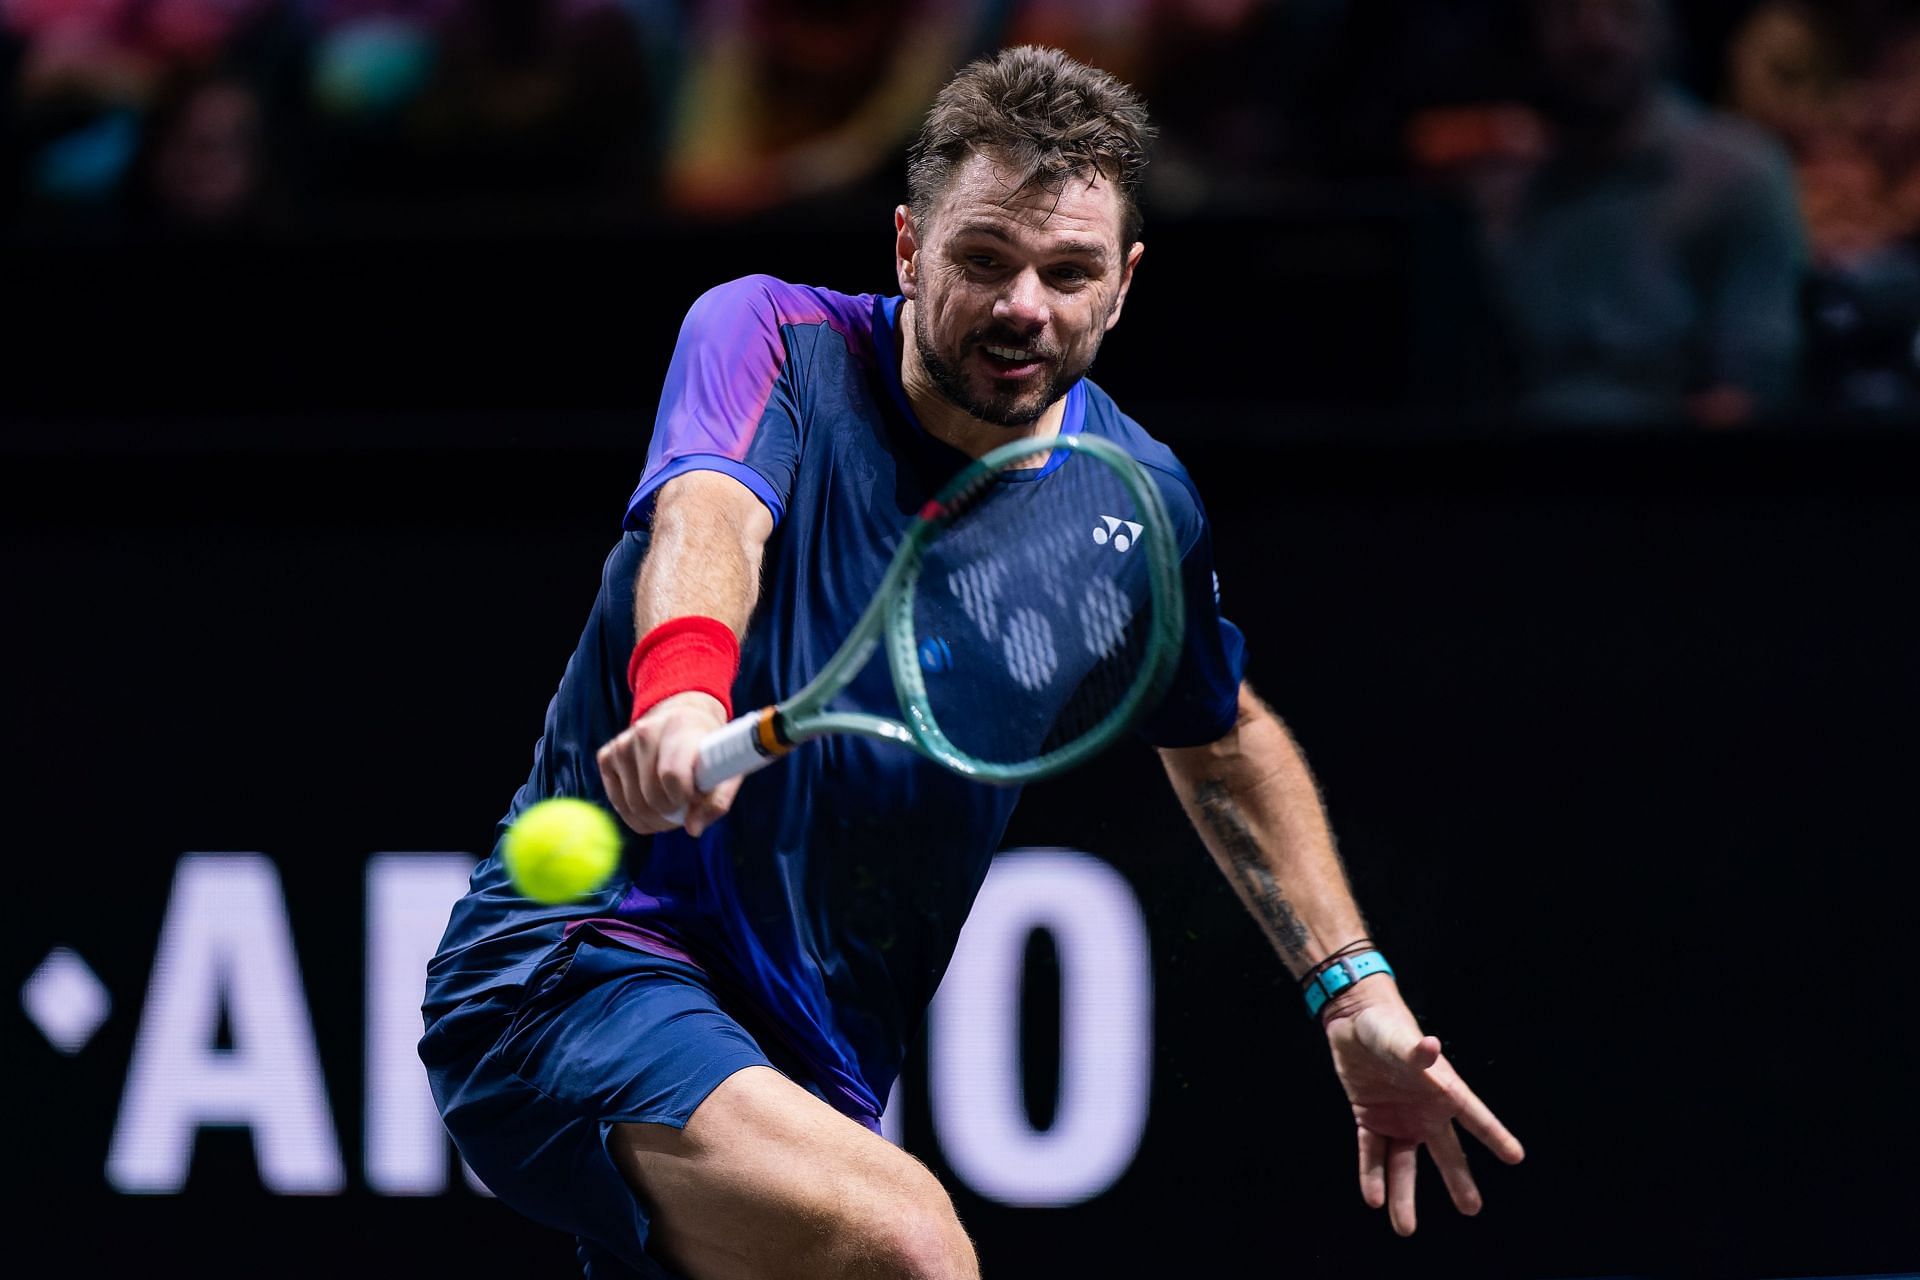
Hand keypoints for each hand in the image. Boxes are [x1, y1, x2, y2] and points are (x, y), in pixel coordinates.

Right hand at [595, 691, 740, 836]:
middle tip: (684, 808)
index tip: (695, 797)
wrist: (682, 718)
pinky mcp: (606, 756)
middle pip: (651, 797)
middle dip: (671, 814)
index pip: (672, 775)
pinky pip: (618, 804)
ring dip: (655, 819)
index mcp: (680, 727)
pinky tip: (652, 802)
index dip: (685, 798)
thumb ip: (718, 801)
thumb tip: (693, 829)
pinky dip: (637, 815)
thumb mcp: (726, 769)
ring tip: (671, 806)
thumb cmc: (707, 749)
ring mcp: (621, 744)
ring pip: (633, 806)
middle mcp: (645, 732)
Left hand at [1320, 977, 1524, 1235]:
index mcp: (1441, 1089)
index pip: (1474, 1116)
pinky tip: (1374, 1198)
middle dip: (1457, 1180)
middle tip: (1472, 1209)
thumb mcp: (1398, 1038)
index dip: (1495, 1135)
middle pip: (1444, 1151)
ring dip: (1403, 1194)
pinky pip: (1372, 1153)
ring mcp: (1398, 1118)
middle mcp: (1424, 1110)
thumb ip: (1414, 1050)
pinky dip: (1371, 1175)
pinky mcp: (1370, 1119)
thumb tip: (1431, 1046)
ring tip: (1405, 1228)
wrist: (1352, 1019)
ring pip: (1404, 1163)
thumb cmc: (1384, 1025)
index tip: (1516, 1157)